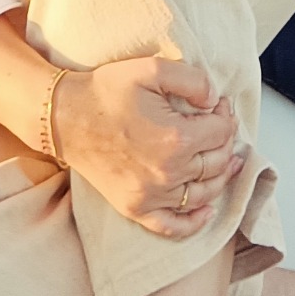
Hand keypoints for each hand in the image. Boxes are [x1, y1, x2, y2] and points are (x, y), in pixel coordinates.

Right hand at [58, 55, 242, 237]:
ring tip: (227, 160)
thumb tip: (215, 99)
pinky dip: (194, 222)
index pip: (221, 132)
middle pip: (216, 162)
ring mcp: (151, 195)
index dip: (226, 114)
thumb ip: (192, 80)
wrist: (67, 117)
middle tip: (221, 125)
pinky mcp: (135, 208)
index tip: (220, 104)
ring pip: (202, 193)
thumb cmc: (108, 91)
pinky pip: (172, 225)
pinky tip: (206, 210)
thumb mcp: (152, 69)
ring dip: (220, 176)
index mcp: (176, 139)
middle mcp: (168, 173)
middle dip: (225, 141)